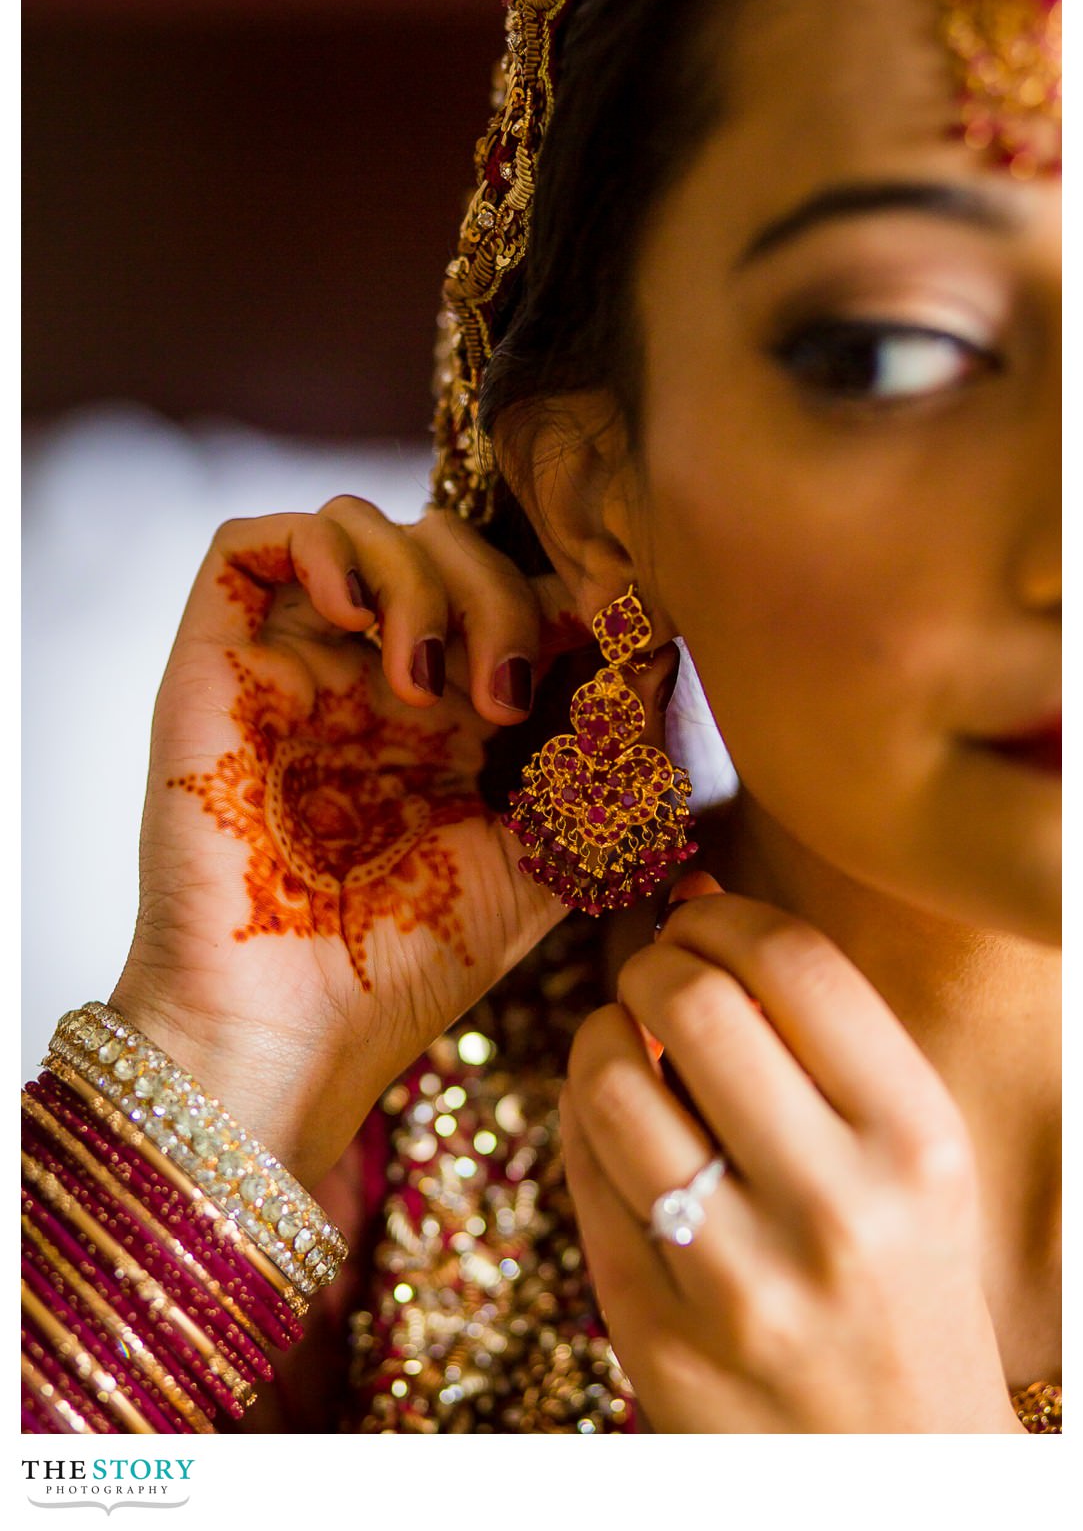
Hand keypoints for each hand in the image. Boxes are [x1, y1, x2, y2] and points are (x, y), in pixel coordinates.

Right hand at [110, 496, 634, 1187]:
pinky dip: (320, 547)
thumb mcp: (543, 867)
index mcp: (452, 717)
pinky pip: (257, 540)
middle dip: (501, 595)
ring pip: (366, 526)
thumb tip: (658, 668)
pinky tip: (355, 620)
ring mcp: (298, 662)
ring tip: (423, 688)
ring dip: (420, 579)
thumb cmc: (406, 966)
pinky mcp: (220, 659)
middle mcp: (372, 675)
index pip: (514, 594)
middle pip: (451, 547)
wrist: (285, 1030)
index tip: (614, 632)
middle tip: (506, 698)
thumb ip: (606, 777)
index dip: (566, 592)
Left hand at [561, 873, 1023, 1431]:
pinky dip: (582, 1116)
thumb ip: (817, 1030)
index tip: (701, 917)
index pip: (794, 960)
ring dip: (602, 1034)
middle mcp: (832, 1207)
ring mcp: (735, 1278)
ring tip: (628, 1045)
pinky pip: (579, 1167)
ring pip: (610, 1079)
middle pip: (693, 999)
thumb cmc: (901, 1275)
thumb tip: (695, 892)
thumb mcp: (908, 1152)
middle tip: (657, 974)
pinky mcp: (653, 1329)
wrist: (897, 1469)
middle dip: (654, 961)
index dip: (723, 913)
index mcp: (915, 1141)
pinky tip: (616, 1123)